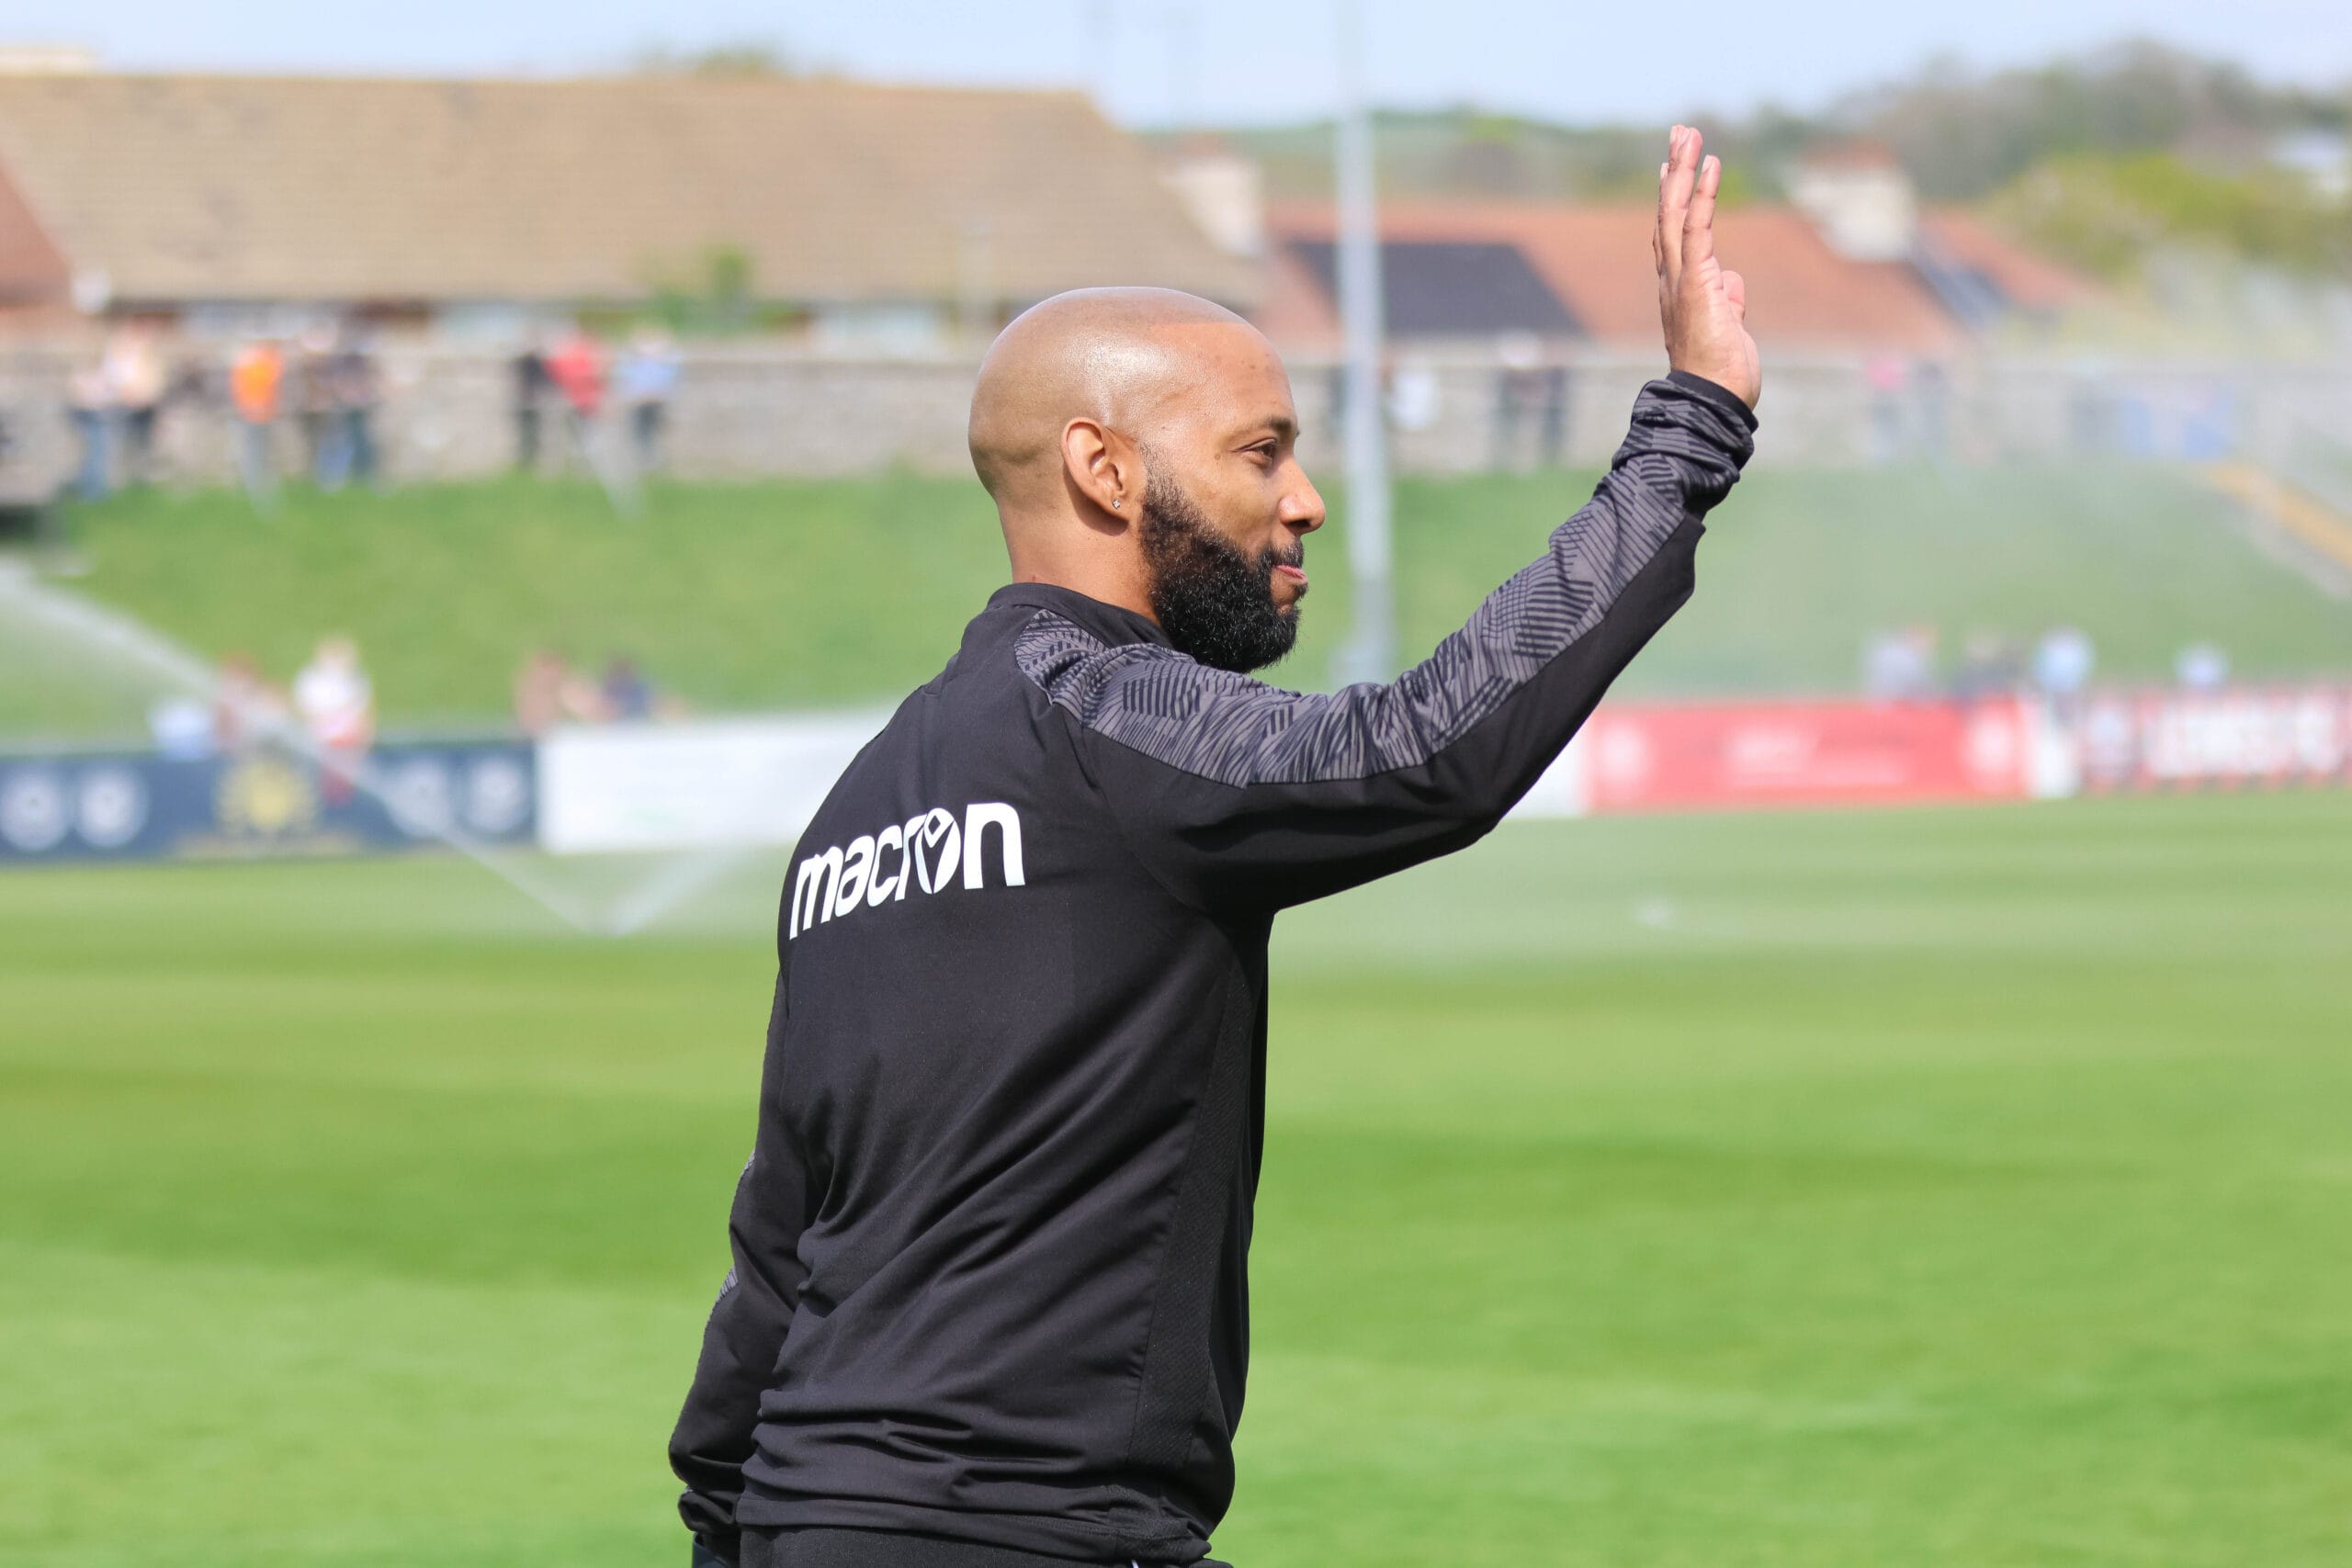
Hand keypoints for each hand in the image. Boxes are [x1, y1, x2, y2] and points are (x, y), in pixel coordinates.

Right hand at [1653, 125, 1760, 408]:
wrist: (1713, 400)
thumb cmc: (1721, 375)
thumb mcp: (1729, 329)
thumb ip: (1728, 300)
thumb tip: (1732, 280)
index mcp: (1681, 289)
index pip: (1674, 234)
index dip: (1676, 198)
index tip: (1680, 166)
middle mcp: (1673, 279)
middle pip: (1667, 214)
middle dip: (1674, 171)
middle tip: (1680, 133)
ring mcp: (1681, 279)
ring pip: (1674, 213)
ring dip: (1681, 170)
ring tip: (1688, 134)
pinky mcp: (1696, 281)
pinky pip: (1697, 227)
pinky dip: (1703, 193)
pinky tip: (1710, 164)